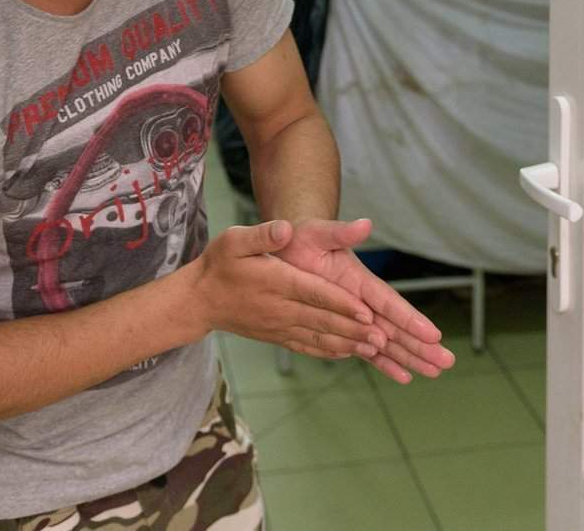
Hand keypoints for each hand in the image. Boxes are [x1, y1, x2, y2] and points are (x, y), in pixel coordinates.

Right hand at [189, 220, 385, 362]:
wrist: (199, 300)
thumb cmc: (219, 265)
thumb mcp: (234, 240)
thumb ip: (262, 235)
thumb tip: (286, 228)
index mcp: (276, 282)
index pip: (314, 294)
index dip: (341, 303)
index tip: (366, 311)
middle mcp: (280, 309)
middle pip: (324, 320)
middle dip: (355, 329)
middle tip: (384, 338)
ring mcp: (280, 326)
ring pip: (319, 337)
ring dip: (349, 344)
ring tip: (376, 350)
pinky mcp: (277, 336)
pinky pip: (307, 346)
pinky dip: (329, 351)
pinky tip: (348, 354)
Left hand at [278, 217, 456, 383]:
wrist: (289, 250)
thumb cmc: (303, 239)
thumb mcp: (318, 233)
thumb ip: (341, 232)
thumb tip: (364, 223)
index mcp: (359, 280)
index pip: (388, 302)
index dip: (409, 318)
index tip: (432, 333)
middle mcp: (362, 301)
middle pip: (396, 326)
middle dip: (420, 344)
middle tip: (447, 361)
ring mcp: (356, 316)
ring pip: (388, 341)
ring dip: (411, 357)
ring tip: (436, 372)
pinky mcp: (345, 327)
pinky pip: (367, 349)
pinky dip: (384, 363)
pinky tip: (404, 377)